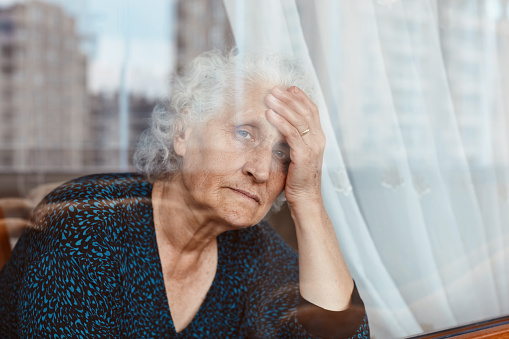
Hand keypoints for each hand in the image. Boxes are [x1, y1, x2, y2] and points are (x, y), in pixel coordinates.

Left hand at [264, 86, 324, 205]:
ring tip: (268, 97)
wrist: (306, 200)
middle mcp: (318, 140)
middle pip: (304, 111)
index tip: (288, 88)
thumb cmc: (297, 180)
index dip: (300, 98)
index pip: (312, 111)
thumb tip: (280, 127)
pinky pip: (291, 134)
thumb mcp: (296, 155)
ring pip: (298, 120)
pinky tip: (269, 114)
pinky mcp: (304, 155)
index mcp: (318, 138)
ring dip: (282, 106)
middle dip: (288, 98)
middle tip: (274, 89)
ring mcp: (313, 147)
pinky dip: (280, 122)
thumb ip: (292, 140)